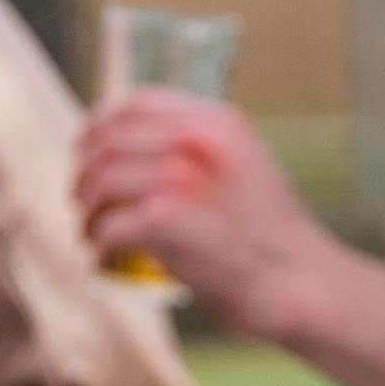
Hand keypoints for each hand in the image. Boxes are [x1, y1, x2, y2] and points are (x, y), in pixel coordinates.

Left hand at [72, 90, 333, 329]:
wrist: (300, 282)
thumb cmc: (268, 234)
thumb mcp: (242, 165)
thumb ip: (195, 149)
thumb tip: (127, 146)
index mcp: (216, 121)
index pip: (135, 104)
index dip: (99, 127)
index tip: (87, 152)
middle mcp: (195, 140)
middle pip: (105, 144)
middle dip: (84, 176)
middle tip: (84, 203)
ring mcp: (178, 178)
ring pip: (98, 186)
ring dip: (88, 216)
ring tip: (94, 236)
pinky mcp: (164, 220)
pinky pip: (106, 228)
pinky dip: (99, 248)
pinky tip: (106, 261)